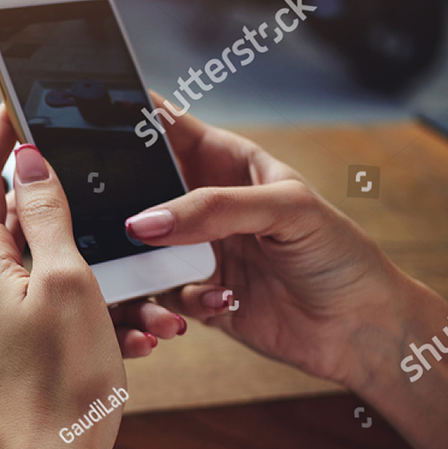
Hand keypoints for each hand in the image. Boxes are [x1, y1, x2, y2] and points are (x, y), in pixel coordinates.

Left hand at [0, 106, 130, 448]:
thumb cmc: (61, 384)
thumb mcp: (67, 283)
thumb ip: (45, 216)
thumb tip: (27, 159)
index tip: (19, 99)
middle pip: (13, 222)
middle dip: (66, 208)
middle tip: (106, 194)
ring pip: (45, 275)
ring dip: (94, 274)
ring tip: (145, 298)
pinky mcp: (10, 358)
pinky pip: (53, 317)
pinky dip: (91, 314)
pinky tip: (133, 336)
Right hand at [123, 94, 409, 388]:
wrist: (360, 330)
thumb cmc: (340, 255)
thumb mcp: (286, 210)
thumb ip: (213, 209)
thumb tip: (144, 223)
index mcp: (228, 163)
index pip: (168, 128)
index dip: (131, 118)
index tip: (87, 119)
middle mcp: (204, 205)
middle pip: (139, 190)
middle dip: (120, 201)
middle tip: (105, 212)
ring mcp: (196, 251)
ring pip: (139, 250)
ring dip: (144, 266)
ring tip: (174, 276)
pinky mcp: (193, 296)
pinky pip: (158, 296)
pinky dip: (175, 303)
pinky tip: (221, 303)